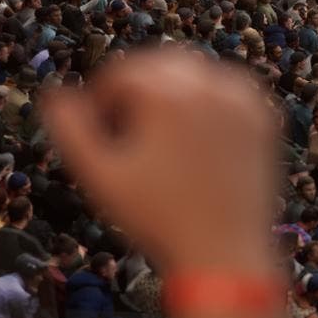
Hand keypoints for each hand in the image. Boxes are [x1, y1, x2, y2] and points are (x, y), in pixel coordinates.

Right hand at [42, 47, 284, 273]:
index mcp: (166, 91)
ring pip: (193, 73)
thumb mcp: (99, 175)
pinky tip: (193, 140)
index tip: (99, 136)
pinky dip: (205, 101)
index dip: (100, 101)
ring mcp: (242, 97)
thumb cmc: (155, 217)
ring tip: (159, 140)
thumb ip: (70, 127)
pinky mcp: (263, 115)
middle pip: (157, 65)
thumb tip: (55, 93)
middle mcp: (209, 82)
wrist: (224, 252)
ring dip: (170, 91)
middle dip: (137, 90)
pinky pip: (225, 89)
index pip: (120, 73)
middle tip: (129, 136)